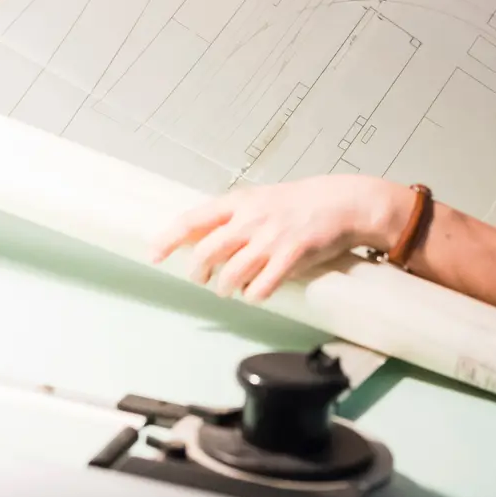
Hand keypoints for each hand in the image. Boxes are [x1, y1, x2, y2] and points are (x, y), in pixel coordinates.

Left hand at [148, 175, 411, 301]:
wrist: (342, 203)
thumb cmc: (298, 204)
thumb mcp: (259, 201)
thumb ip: (231, 217)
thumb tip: (199, 238)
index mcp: (239, 203)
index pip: (192, 220)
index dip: (169, 239)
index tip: (153, 255)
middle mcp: (250, 219)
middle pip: (206, 252)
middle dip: (198, 273)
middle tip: (201, 279)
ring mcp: (271, 238)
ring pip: (231, 274)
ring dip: (225, 288)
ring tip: (229, 289)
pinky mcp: (292, 255)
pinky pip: (262, 286)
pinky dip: (253, 295)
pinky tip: (255, 293)